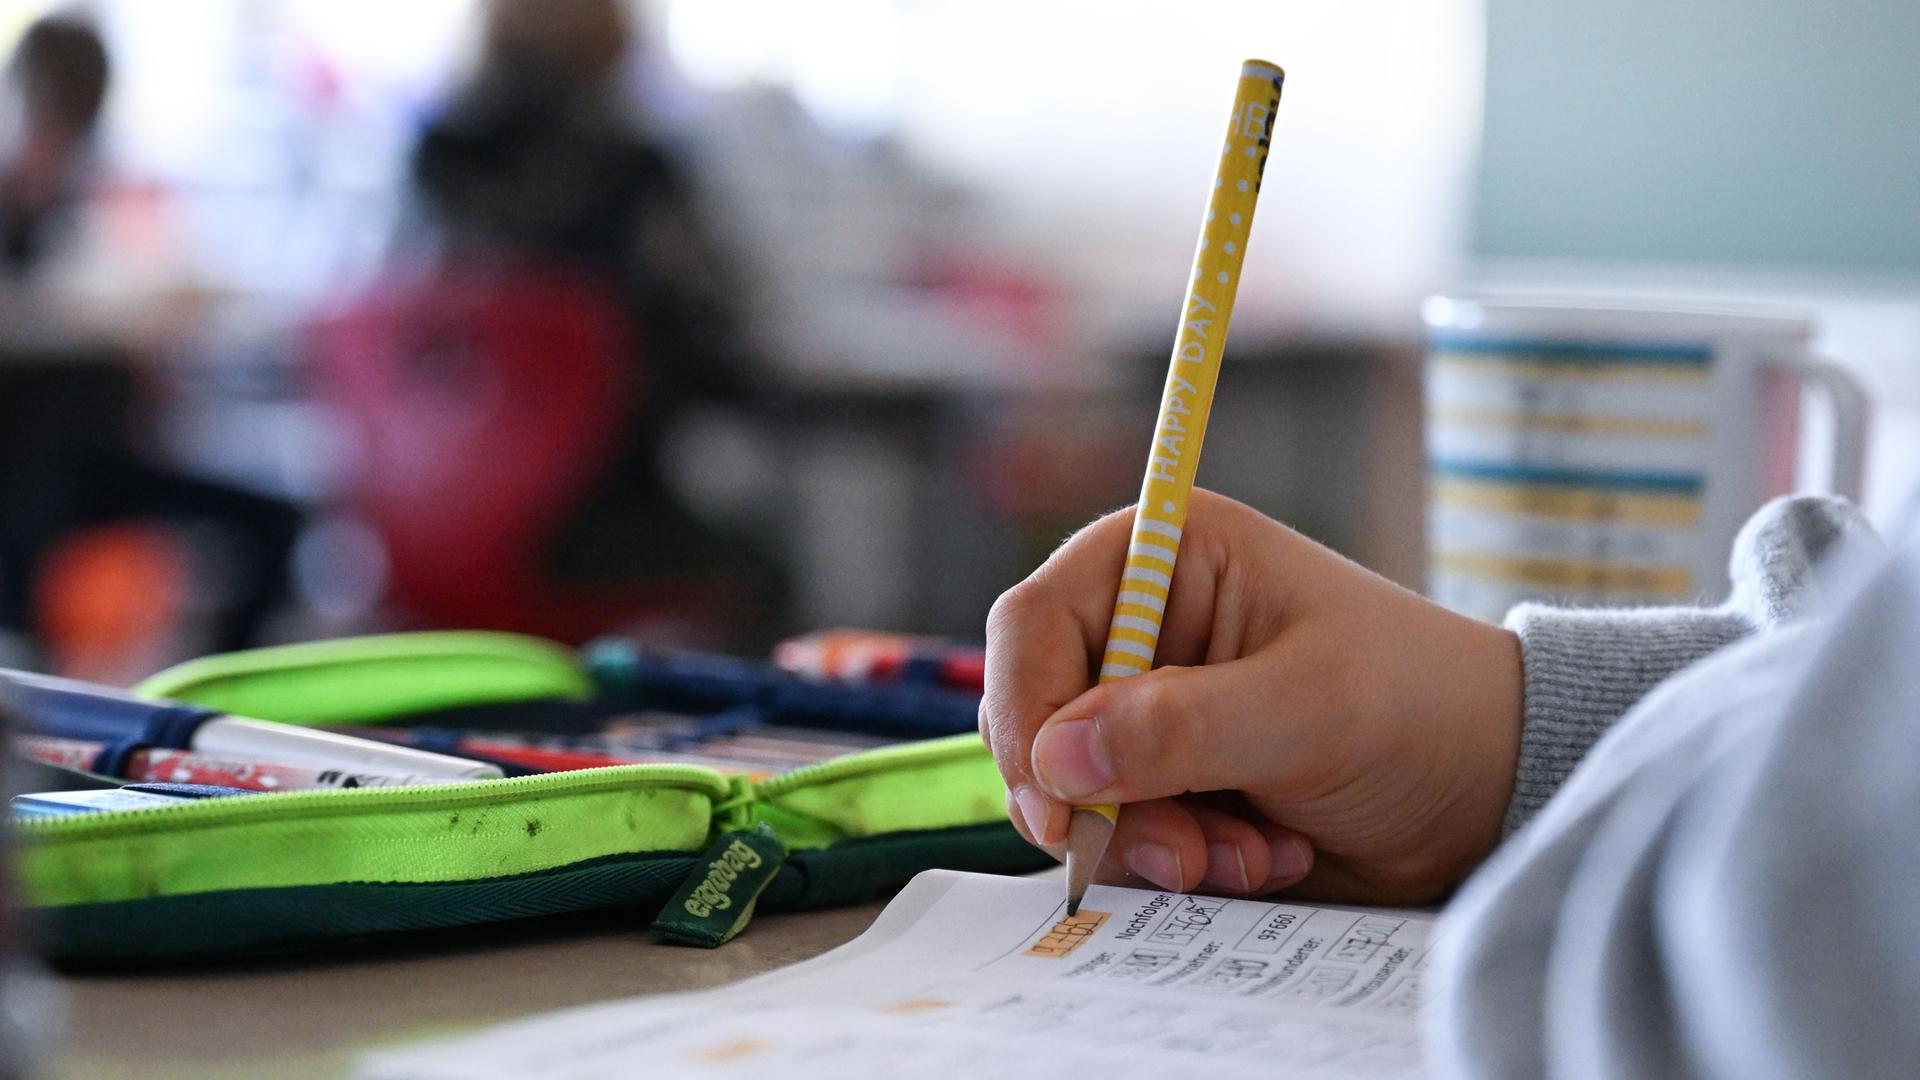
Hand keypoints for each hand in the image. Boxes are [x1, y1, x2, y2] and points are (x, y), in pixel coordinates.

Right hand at [981, 489, 1522, 903]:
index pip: (1034, 624)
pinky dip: (1177, 864)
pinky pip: (1115, 835)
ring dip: (1151, 843)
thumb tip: (1058, 759)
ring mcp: (1147, 710)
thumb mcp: (1308, 709)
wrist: (1489, 792)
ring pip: (1070, 792)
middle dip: (1101, 802)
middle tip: (1182, 856)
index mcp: (1163, 558)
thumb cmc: (1419, 707)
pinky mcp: (1163, 781)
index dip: (1028, 712)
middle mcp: (1140, 626)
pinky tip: (1262, 858)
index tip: (1056, 804)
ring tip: (1250, 856)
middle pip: (1037, 717)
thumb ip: (1180, 728)